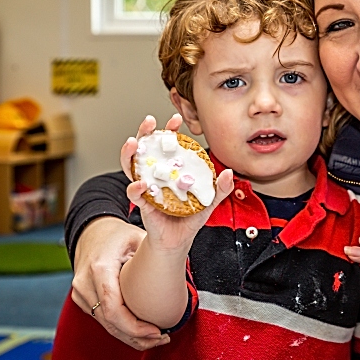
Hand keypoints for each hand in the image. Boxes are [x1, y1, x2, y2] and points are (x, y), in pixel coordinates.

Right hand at [71, 216, 169, 349]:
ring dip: (129, 336)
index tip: (156, 331)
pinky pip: (101, 319)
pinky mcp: (82, 299)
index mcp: (100, 268)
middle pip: (109, 322)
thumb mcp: (138, 236)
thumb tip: (180, 265)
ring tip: (155, 338)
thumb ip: (156, 250)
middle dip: (136, 336)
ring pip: (105, 325)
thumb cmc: (117, 234)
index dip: (134, 326)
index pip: (113, 308)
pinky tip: (140, 332)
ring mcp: (81, 293)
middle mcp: (85, 283)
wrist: (92, 231)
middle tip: (162, 338)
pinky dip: (120, 329)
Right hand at [122, 113, 233, 250]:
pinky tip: (141, 183)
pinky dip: (135, 187)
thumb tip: (229, 173)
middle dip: (145, 132)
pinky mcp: (142, 204)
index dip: (170, 130)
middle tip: (150, 122)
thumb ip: (220, 188)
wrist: (179, 240)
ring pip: (132, 166)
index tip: (176, 119)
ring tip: (134, 142)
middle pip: (146, 148)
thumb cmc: (191, 217)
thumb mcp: (209, 201)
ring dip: (130, 153)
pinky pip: (134, 193)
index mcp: (170, 169)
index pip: (167, 144)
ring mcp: (146, 187)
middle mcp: (155, 174)